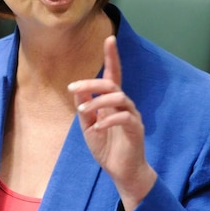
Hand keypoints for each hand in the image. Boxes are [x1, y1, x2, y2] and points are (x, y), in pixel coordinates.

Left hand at [69, 35, 156, 210]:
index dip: (112, 56)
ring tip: (83, 112)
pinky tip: (97, 128)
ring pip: (119, 97)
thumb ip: (85, 108)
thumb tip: (77, 89)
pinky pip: (124, 117)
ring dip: (98, 102)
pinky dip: (108, 120)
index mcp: (112, 103)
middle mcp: (124, 105)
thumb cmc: (107, 148)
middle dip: (92, 83)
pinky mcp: (136, 129)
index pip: (114, 74)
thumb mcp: (89, 127)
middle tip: (74, 88)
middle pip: (112, 83)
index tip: (109, 38)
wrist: (122, 172)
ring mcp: (132, 116)